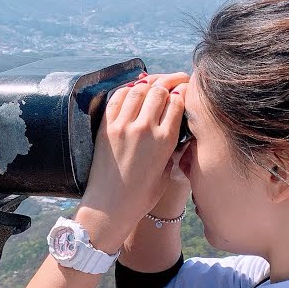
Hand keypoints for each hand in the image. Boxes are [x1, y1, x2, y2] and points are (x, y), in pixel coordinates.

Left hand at [76, 73, 187, 246]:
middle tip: (170, 82)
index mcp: (165, 140)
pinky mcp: (106, 127)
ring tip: (151, 85)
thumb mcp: (168, 171)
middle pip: (159, 91)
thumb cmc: (142, 195)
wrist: (110, 205)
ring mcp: (123, 126)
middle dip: (168, 83)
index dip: (182, 93)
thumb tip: (176, 128)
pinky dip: (126, 90)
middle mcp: (145, 129)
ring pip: (138, 89)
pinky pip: (117, 98)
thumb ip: (173, 147)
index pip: (178, 101)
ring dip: (147, 84)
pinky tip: (131, 91)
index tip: (182, 91)